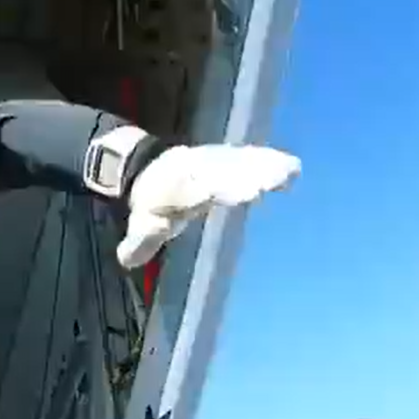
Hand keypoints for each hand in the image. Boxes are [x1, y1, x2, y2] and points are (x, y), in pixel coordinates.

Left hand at [118, 143, 298, 268]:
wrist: (148, 166)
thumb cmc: (152, 201)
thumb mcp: (141, 223)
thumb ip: (139, 242)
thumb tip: (125, 260)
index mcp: (178, 187)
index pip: (199, 189)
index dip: (218, 190)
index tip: (239, 192)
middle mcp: (200, 171)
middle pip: (226, 172)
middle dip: (245, 176)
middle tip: (271, 182)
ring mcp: (215, 161)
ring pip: (241, 162)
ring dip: (264, 167)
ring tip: (290, 171)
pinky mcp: (228, 159)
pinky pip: (249, 159)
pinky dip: (269, 162)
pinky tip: (292, 168)